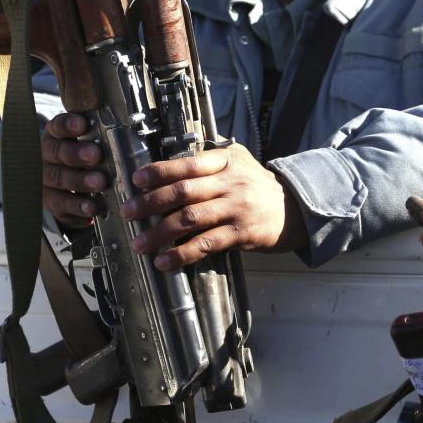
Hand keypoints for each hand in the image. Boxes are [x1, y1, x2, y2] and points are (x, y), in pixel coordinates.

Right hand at [41, 112, 110, 228]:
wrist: (68, 186)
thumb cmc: (84, 157)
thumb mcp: (89, 142)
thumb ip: (100, 135)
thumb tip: (122, 129)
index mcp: (56, 135)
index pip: (58, 126)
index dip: (68, 125)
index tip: (82, 125)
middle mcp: (46, 155)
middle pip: (57, 152)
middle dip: (76, 154)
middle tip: (95, 155)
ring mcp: (45, 178)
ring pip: (58, 178)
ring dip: (79, 181)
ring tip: (99, 183)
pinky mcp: (49, 200)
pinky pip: (60, 204)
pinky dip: (77, 206)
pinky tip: (91, 207)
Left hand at [119, 143, 302, 270]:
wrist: (295, 210)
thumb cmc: (258, 186)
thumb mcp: (238, 162)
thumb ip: (208, 161)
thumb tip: (167, 166)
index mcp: (226, 161)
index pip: (187, 164)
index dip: (159, 171)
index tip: (136, 180)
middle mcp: (231, 182)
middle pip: (184, 191)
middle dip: (150, 203)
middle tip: (128, 212)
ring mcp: (237, 208)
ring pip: (190, 219)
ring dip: (160, 233)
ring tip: (140, 243)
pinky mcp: (241, 233)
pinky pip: (205, 244)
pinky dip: (182, 254)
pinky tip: (164, 261)